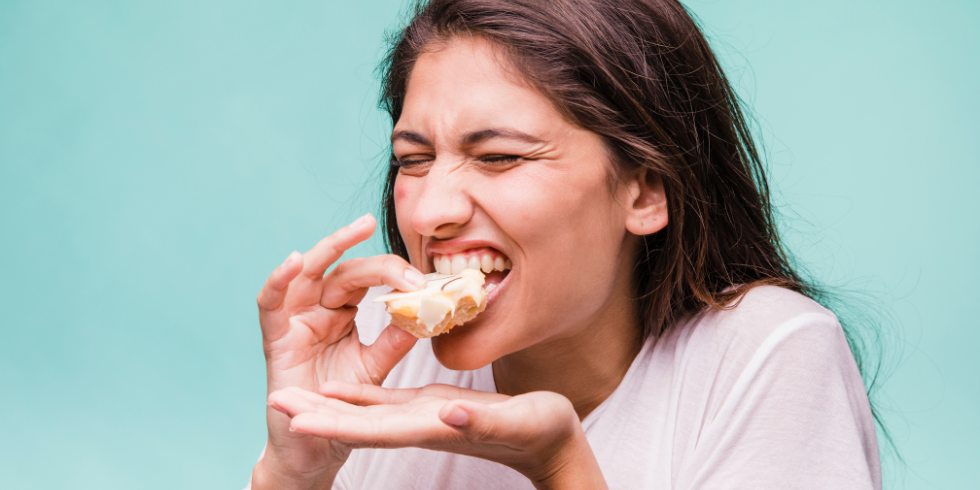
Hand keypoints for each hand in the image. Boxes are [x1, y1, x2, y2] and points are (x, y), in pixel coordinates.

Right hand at [253, 214, 425, 486]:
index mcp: (344, 311)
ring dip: (327, 248)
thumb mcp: (376, 368)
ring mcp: (296, 321)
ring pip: (307, 274)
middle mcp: (319, 309)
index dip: (392, 273)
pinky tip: (296, 261)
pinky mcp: (275, 338)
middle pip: (342, 270)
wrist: (318, 445)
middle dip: (363, 250)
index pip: (367, 278)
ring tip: (353, 230)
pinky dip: (279, 280)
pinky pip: (270, 303)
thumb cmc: (344, 404)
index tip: (421, 277)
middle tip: (377, 225)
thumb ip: (395, 341)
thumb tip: (426, 312)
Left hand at [267, 382, 608, 489]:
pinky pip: (383, 401)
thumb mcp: (517, 422)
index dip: (334, 426)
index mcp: (432, 428)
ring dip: (326, 407)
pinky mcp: (429, 407)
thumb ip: (481, 422)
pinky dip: (356, 396)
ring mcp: (421, 418)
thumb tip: (446, 415)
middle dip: (315, 416)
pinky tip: (336, 388)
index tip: (296, 422)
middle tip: (273, 403)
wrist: (552, 441)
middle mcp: (417, 426)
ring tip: (290, 398)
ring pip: (363, 413)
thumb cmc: (542, 432)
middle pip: (356, 424)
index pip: (373, 430)